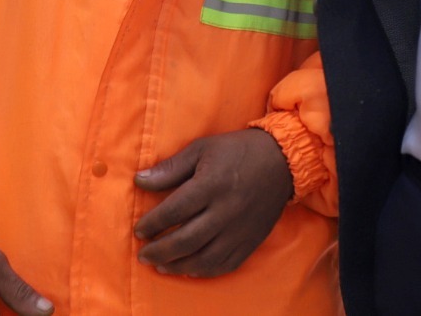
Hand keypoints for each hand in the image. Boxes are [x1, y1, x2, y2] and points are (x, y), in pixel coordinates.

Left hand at [133, 129, 292, 277]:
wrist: (281, 161)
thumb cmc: (236, 151)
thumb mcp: (201, 149)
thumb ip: (171, 168)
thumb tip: (139, 180)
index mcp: (211, 185)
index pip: (174, 211)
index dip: (152, 223)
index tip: (138, 230)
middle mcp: (225, 211)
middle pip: (186, 240)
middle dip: (160, 251)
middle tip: (143, 254)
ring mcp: (239, 230)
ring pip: (204, 258)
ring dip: (178, 266)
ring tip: (161, 266)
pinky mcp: (251, 241)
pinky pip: (225, 264)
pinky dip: (204, 271)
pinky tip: (189, 269)